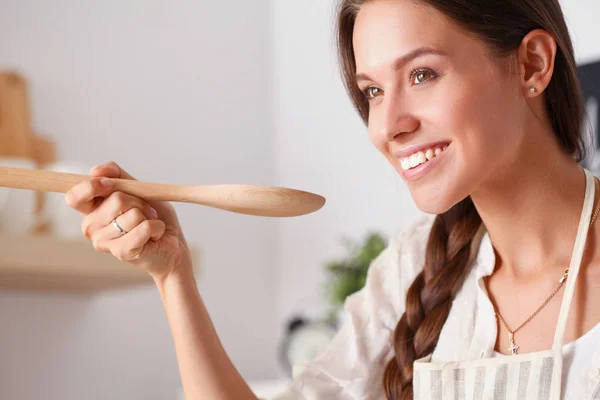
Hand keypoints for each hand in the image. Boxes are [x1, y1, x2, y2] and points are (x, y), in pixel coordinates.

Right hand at [65, 161, 191, 281]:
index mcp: (90, 210)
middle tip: (145, 211)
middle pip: (115, 200)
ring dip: (149, 216)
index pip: (74, 196)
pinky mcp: (122, 252)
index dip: (91, 186)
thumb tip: (95, 170)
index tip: (110, 183)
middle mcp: (91, 227)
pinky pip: (144, 227)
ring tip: (149, 224)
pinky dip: (157, 227)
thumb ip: (117, 177)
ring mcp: (104, 242)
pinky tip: (154, 235)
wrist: (172, 245)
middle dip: (139, 201)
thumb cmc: (153, 217)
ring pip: (132, 214)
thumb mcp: (137, 190)